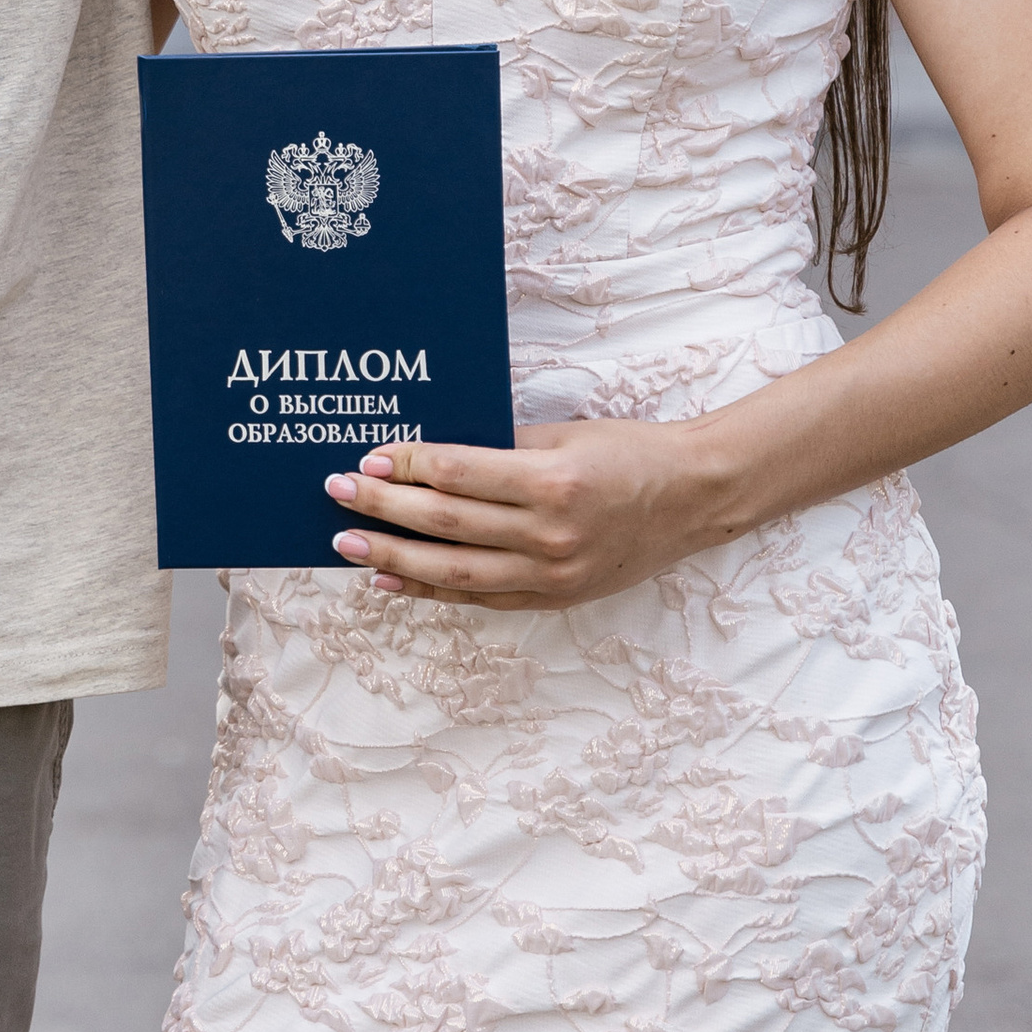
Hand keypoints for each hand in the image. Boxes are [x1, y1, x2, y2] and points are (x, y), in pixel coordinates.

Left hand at [325, 423, 734, 611]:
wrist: (694, 499)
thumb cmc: (629, 453)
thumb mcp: (565, 434)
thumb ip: (503, 446)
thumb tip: (431, 453)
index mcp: (552, 482)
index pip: (459, 474)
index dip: (407, 465)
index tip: (368, 456)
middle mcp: (549, 534)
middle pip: (447, 523)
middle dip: (385, 507)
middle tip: (337, 493)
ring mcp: (552, 574)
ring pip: (456, 571)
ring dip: (396, 557)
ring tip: (349, 544)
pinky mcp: (555, 597)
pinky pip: (481, 596)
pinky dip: (432, 590)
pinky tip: (392, 579)